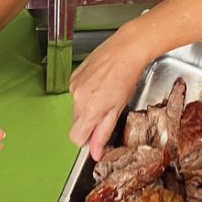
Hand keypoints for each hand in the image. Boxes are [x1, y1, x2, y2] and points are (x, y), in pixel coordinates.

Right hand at [70, 26, 153, 160]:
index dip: (87, 138)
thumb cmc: (127, 77)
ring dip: (88, 106)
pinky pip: (76, 93)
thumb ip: (103, 133)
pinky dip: (85, 93)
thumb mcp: (118, 110)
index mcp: (88, 110)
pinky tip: (100, 84)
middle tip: (107, 109)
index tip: (98, 132)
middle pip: (76, 123)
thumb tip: (95, 153)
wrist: (126, 49)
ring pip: (76, 108)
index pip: (75, 138)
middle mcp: (76, 98)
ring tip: (105, 93)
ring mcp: (73, 85)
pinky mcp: (73, 75)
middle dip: (89, 122)